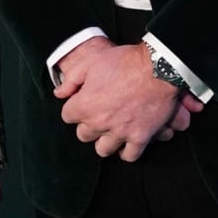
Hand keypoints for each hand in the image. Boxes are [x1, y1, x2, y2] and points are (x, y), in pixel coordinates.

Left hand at [54, 38, 202, 160]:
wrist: (158, 67)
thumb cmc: (125, 61)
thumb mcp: (91, 62)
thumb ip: (72, 79)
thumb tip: (59, 94)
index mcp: (85, 105)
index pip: (68, 116)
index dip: (75, 108)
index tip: (83, 102)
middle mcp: (99, 123)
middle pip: (84, 135)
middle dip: (88, 125)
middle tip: (99, 115)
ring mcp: (120, 132)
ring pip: (103, 149)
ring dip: (105, 141)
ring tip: (111, 132)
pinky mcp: (140, 137)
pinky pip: (130, 155)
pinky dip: (127, 152)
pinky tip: (127, 144)